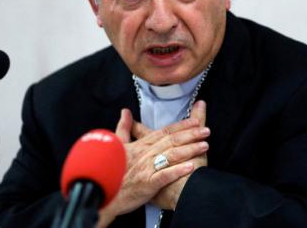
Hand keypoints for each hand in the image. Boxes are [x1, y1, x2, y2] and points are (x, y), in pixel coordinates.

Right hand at [97, 107, 209, 226]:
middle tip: (206, 131)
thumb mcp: (116, 146)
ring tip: (205, 145)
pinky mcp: (146, 184)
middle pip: (171, 141)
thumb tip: (125, 112)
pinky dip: (178, 171)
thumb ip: (123, 128)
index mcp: (140, 145)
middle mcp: (145, 154)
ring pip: (171, 155)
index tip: (195, 121)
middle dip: (191, 134)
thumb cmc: (110, 171)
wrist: (100, 193)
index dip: (181, 125)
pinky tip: (191, 167)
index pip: (164, 132)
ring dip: (189, 149)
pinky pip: (164, 176)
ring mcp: (146, 169)